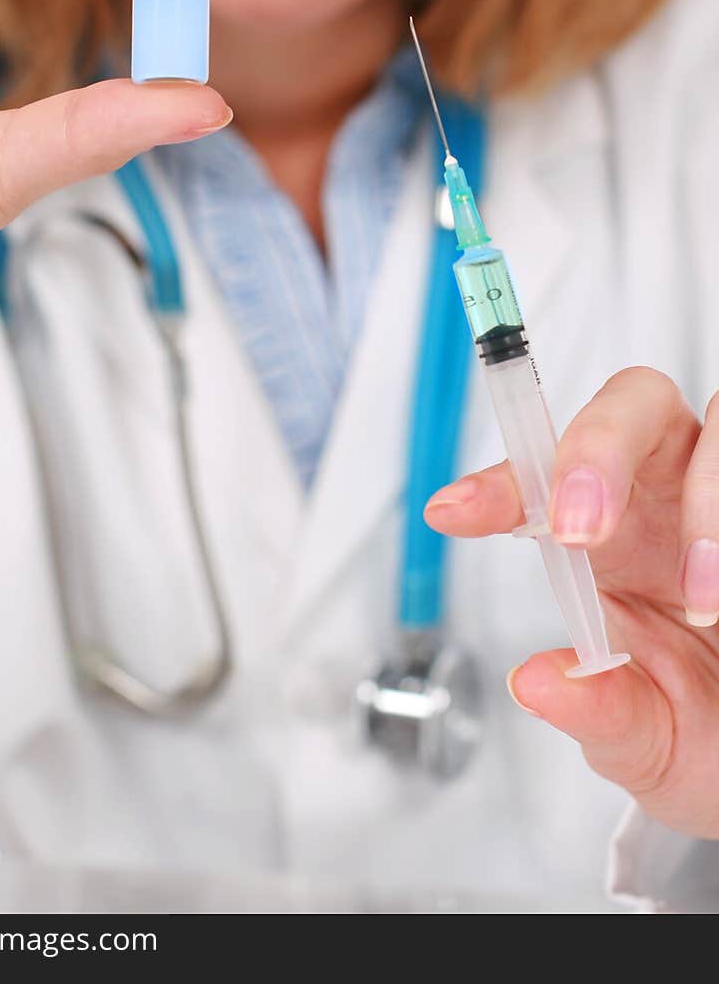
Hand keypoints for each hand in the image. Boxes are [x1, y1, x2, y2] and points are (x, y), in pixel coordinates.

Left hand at [425, 368, 718, 839]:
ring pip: (714, 422)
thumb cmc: (707, 729)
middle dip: (596, 452)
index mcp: (609, 537)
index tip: (454, 511)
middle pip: (630, 404)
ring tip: (703, 601)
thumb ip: (599, 713)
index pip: (541, 483)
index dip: (500, 486)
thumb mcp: (649, 742)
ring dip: (703, 506)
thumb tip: (537, 684)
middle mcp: (667, 493)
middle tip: (580, 531)